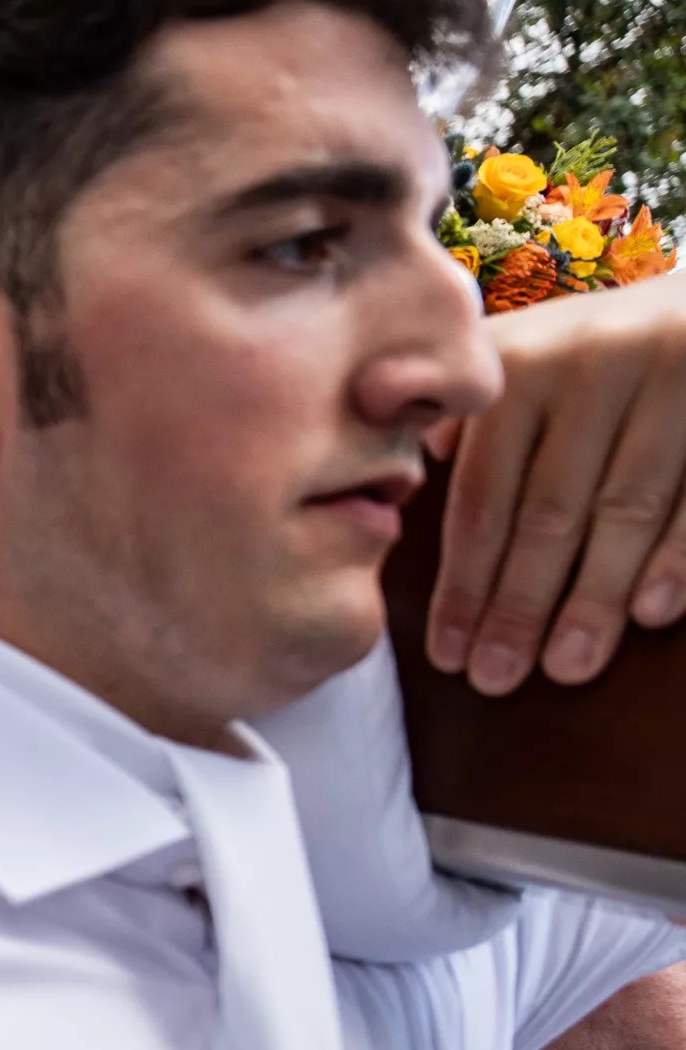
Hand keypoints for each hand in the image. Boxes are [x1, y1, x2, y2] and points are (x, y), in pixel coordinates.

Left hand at [430, 276, 685, 693]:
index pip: (481, 496)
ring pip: (624, 509)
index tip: (446, 654)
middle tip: (493, 679)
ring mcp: (668, 381)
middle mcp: (590, 364)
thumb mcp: (516, 366)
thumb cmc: (588, 360)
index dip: (462, 582)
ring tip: (566, 669)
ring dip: (592, 599)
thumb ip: (459, 420)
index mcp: (519, 367)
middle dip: (516, 605)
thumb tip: (400, 485)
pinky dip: (675, 559)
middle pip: (547, 511)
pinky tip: (650, 616)